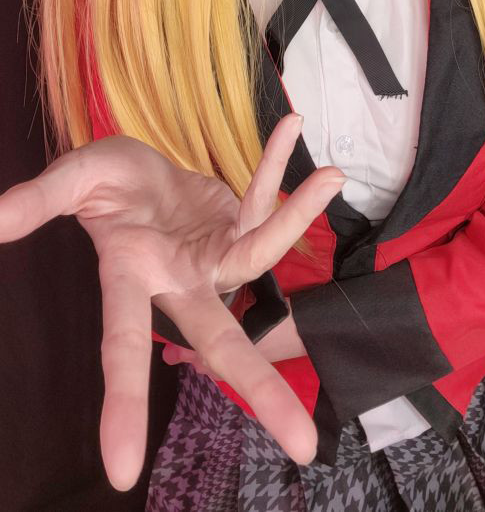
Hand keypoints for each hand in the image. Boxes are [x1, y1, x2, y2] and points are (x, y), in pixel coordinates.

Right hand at [0, 113, 345, 490]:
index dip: (121, 405)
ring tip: (331, 176)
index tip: (120, 473)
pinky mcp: (238, 224)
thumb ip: (40, 201)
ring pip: (261, 254)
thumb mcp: (72, 180)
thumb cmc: (103, 183)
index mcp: (131, 279)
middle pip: (221, 340)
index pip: (121, 348)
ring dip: (296, 218)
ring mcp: (215, 257)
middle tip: (304, 448)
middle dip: (259, 390)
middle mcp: (180, 281)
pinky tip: (292, 125)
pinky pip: (263, 200)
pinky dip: (278, 167)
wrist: (137, 165)